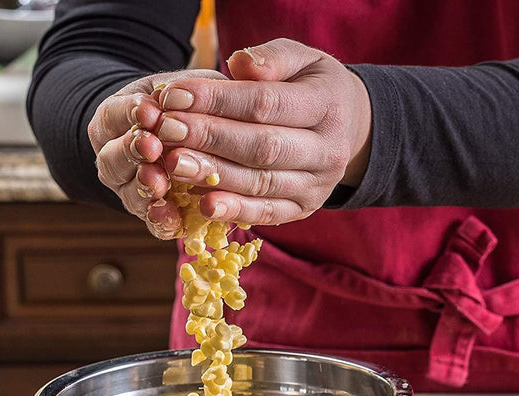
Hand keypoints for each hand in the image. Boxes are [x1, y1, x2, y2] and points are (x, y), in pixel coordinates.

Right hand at [87, 70, 226, 237]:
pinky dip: (160, 220)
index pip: (115, 115)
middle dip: (132, 151)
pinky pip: (152, 222)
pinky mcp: (155, 215)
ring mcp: (133, 189)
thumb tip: (213, 79)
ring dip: (142, 187)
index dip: (129, 113)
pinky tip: (170, 217)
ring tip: (157, 183)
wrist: (186, 144)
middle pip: (114, 157)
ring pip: (129, 191)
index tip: (149, 110)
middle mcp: (118, 157)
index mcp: (119, 119)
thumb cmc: (192, 108)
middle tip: (151, 146)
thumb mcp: (193, 90)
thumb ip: (198, 89)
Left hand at [154, 38, 371, 225]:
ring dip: (214, 175)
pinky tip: (204, 204)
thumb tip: (238, 64)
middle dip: (210, 138)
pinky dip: (235, 211)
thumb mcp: (302, 59)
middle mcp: (328, 151)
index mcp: (327, 107)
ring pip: (261, 183)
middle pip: (262, 147)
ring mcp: (318, 185)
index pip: (266, 104)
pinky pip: (268, 214)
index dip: (217, 101)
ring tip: (173, 163)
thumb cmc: (313, 87)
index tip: (174, 96)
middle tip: (167, 131)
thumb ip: (272, 58)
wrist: (351, 128)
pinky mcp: (304, 209)